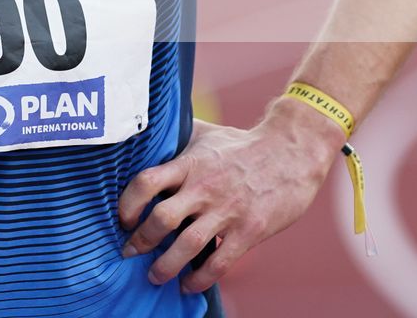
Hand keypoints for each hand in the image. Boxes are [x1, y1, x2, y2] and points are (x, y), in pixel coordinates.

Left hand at [116, 105, 343, 293]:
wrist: (292, 151)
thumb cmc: (244, 143)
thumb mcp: (207, 134)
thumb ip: (178, 138)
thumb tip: (148, 136)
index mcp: (191, 163)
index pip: (146, 182)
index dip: (128, 204)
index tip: (123, 219)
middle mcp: (205, 186)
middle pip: (161, 219)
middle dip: (140, 242)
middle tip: (130, 252)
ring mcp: (228, 210)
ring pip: (186, 246)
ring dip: (164, 267)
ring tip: (155, 276)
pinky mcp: (249, 230)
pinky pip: (217, 263)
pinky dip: (198, 279)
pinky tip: (188, 283)